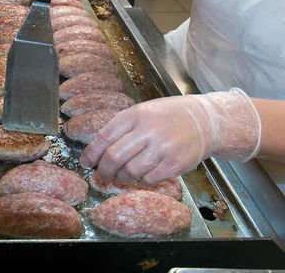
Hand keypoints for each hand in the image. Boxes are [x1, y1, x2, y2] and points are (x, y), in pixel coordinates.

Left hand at [79, 88, 260, 185]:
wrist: (205, 121)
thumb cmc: (167, 116)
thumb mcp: (142, 112)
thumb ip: (121, 127)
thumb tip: (98, 150)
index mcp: (136, 115)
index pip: (105, 136)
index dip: (92, 153)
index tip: (86, 163)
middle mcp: (148, 130)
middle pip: (114, 157)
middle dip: (104, 170)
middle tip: (102, 175)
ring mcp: (162, 148)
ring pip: (130, 171)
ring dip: (121, 178)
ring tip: (122, 176)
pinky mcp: (174, 164)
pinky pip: (148, 179)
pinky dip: (141, 180)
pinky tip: (142, 174)